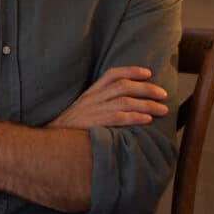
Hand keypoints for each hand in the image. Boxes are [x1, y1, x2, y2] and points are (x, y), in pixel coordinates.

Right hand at [48, 66, 167, 128]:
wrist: (50, 143)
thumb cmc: (70, 130)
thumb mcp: (83, 111)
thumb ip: (100, 105)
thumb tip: (124, 104)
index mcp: (90, 93)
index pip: (112, 74)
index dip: (131, 71)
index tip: (149, 73)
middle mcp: (92, 98)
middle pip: (123, 86)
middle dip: (146, 88)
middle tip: (163, 94)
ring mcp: (92, 111)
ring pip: (124, 101)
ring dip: (146, 104)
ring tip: (162, 109)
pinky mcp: (93, 124)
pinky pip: (118, 117)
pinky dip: (134, 117)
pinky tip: (146, 119)